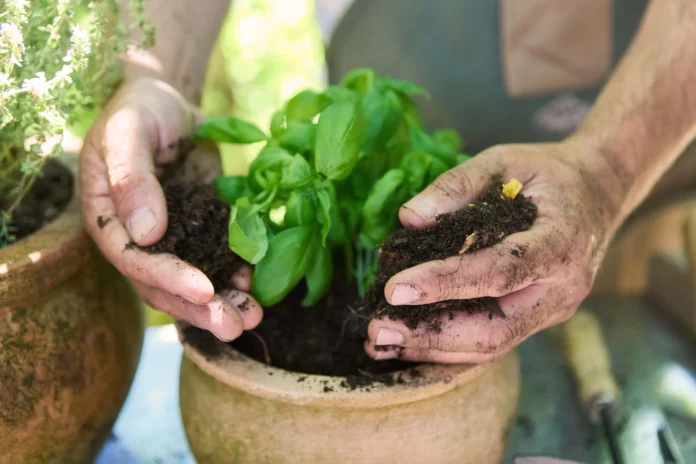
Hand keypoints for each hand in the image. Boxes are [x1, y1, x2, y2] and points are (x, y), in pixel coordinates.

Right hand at [80, 77, 261, 340]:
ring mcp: (171, 237)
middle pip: (164, 285)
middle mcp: (137, 239)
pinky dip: (236, 275)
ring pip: (193, 281)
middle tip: (235, 325)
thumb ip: (132, 179)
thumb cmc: (138, 110)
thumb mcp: (128, 133)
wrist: (166, 103)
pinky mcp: (199, 228)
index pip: (134, 260)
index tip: (204, 289)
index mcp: (108, 220)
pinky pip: (217, 259)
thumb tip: (146, 232)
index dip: (169, 278)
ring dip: (223, 303)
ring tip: (253, 319)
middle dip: (201, 308)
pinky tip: (255, 285)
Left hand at [365, 141, 619, 362]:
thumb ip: (456, 185)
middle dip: (432, 333)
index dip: (446, 283)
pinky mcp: (538, 318)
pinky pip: (493, 341)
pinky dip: (448, 345)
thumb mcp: (504, 160)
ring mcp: (553, 310)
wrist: (600, 192)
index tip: (395, 288)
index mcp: (562, 242)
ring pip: (492, 346)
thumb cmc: (548, 173)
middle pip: (496, 329)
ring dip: (433, 348)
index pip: (501, 271)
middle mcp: (563, 288)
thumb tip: (408, 219)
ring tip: (381, 341)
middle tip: (377, 328)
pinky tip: (409, 340)